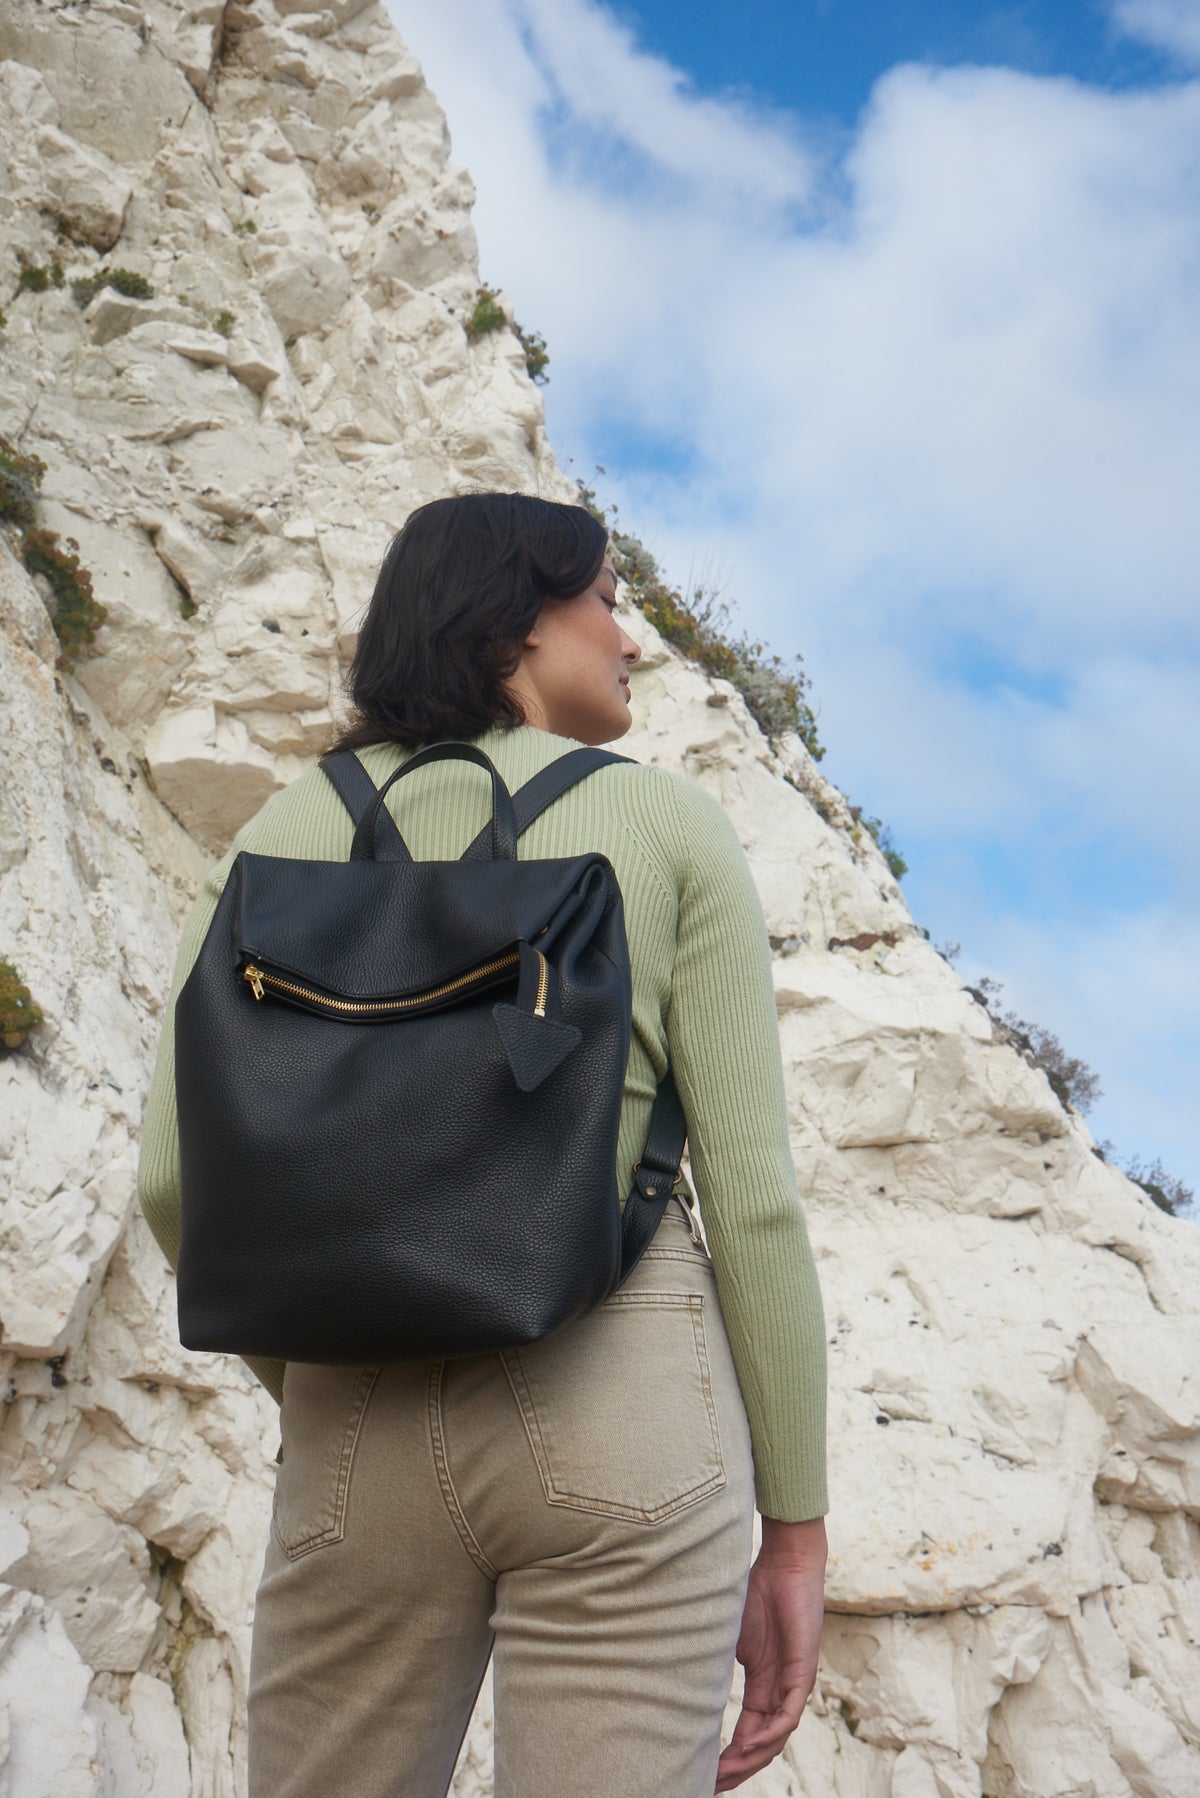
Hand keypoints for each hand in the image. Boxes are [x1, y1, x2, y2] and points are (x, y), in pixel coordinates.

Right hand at [714, 1514, 826, 1792]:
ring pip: (775, 1737)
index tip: (703, 1772)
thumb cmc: (756, 1589)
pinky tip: (749, 1748)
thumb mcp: (727, 1634)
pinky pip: (788, 1714)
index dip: (728, 1756)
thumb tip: (680, 1677)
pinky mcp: (803, 1671)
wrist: (784, 1562)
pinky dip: (769, 1735)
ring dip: (750, 1759)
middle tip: (709, 1785)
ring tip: (723, 1773)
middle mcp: (780, 1690)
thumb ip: (714, 1661)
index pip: (748, 1732)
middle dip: (736, 1768)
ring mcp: (793, 1683)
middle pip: (762, 1744)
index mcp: (764, 1683)